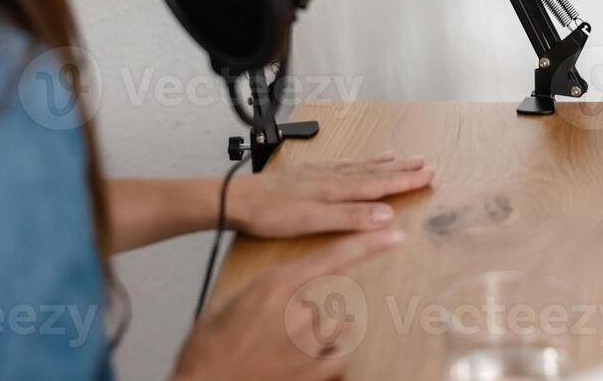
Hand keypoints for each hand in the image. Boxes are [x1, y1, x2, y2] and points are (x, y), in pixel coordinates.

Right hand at [174, 228, 402, 380]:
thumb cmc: (207, 348)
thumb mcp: (231, 303)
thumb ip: (267, 293)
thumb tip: (284, 296)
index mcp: (276, 287)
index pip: (333, 258)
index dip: (367, 245)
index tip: (394, 235)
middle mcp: (298, 312)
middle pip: (324, 304)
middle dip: (306, 318)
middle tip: (272, 335)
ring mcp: (307, 344)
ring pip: (332, 330)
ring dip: (317, 339)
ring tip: (282, 353)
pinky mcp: (311, 373)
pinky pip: (337, 359)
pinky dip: (327, 360)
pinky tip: (305, 364)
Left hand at [226, 153, 434, 238]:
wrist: (238, 199)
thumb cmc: (273, 214)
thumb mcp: (313, 221)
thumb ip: (350, 217)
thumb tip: (387, 215)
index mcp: (338, 190)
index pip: (380, 185)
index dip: (406, 181)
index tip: (429, 175)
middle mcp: (333, 177)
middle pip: (375, 172)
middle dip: (402, 169)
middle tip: (426, 163)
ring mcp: (321, 174)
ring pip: (361, 166)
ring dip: (384, 163)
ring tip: (402, 156)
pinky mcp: (308, 174)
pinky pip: (344, 165)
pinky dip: (359, 162)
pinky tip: (359, 162)